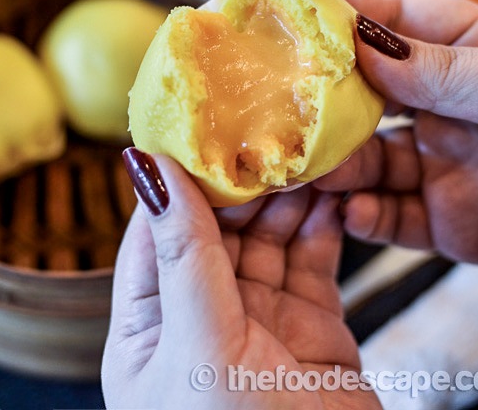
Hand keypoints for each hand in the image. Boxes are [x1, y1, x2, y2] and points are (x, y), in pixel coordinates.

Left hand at [102, 150, 380, 408]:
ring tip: (303, 158)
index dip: (176, 182)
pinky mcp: (310, 326)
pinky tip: (329, 197)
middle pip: (215, 229)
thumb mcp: (196, 346)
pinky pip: (311, 261)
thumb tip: (147, 172)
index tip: (199, 130)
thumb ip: (182, 257)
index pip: (155, 233)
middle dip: (241, 184)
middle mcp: (200, 318)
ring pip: (266, 240)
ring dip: (285, 199)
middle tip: (265, 138)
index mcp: (149, 327)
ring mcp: (257, 320)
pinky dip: (321, 227)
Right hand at [317, 0, 477, 289]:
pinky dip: (368, 216)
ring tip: (310, 170)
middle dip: (329, 100)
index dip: (351, 15)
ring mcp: (449, 165)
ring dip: (338, 165)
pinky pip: (394, 217)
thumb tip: (366, 44)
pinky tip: (353, 212)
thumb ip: (446, 69)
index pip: (405, 21)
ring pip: (373, 160)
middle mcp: (456, 107)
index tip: (297, 16)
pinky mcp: (448, 221)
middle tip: (284, 104)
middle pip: (374, 95)